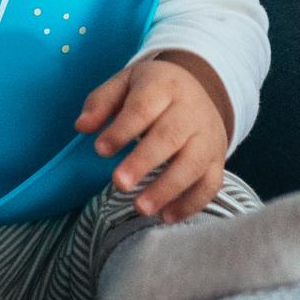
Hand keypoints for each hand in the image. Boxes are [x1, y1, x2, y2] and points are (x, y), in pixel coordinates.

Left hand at [76, 54, 229, 222]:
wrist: (199, 87)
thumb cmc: (152, 89)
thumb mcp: (124, 83)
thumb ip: (100, 102)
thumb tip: (81, 126)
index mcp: (164, 87)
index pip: (143, 108)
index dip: (122, 130)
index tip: (100, 150)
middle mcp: (191, 112)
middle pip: (170, 137)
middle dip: (144, 162)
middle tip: (119, 184)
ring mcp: (208, 137)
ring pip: (194, 164)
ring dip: (168, 189)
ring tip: (141, 208)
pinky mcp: (218, 159)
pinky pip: (210, 184)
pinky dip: (191, 203)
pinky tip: (166, 217)